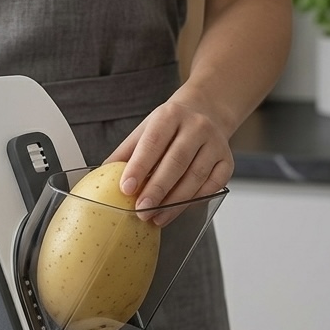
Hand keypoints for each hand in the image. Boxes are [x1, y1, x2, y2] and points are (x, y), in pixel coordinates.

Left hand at [105, 98, 232, 224]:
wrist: (206, 111)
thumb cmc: (170, 125)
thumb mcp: (145, 130)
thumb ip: (126, 153)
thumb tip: (101, 177)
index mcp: (170, 115)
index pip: (153, 143)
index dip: (139, 167)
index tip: (126, 188)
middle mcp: (196, 127)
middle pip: (176, 162)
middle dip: (157, 190)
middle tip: (141, 210)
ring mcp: (215, 144)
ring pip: (196, 176)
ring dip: (175, 201)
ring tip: (156, 217)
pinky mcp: (227, 161)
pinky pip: (213, 185)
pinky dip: (195, 200)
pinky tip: (178, 210)